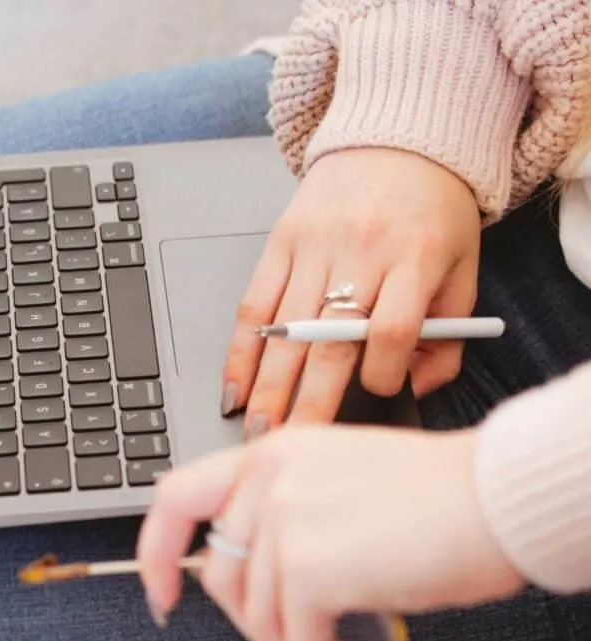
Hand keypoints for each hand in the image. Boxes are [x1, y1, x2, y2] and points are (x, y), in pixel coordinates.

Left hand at [137, 426, 524, 640]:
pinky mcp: (311, 566)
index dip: (156, 550)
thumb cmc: (438, 493)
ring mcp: (284, 520)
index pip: (176, 495)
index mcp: (271, 453)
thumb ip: (287, 509)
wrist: (497, 494)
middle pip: (219, 574)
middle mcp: (267, 479)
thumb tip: (258, 571)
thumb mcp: (341, 477)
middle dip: (256, 621)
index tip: (162, 592)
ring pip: (257, 614)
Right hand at [221, 149, 481, 432]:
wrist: (398, 141)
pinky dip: (240, 349)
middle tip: (291, 443)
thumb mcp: (464, 268)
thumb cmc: (434, 211)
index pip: (393, 328)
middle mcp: (359, 252)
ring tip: (257, 426)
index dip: (383, 373)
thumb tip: (414, 388)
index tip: (377, 396)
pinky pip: (254, 304)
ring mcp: (313, 247)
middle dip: (307, 399)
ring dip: (266, 384)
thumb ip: (448, 335)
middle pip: (329, 339)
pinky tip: (233, 384)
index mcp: (414, 257)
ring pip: (285, 329)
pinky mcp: (280, 242)